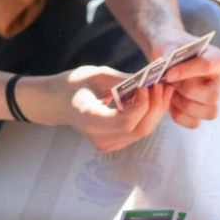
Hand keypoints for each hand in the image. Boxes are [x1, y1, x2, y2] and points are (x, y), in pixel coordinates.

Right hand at [26, 66, 172, 151]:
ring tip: (162, 88)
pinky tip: (153, 98)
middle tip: (162, 85)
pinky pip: (139, 130)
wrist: (57, 103)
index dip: (142, 105)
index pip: (126, 122)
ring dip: (156, 110)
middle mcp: (100, 138)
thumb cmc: (73, 85)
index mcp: (90, 120)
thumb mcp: (96, 75)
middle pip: (140, 129)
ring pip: (143, 131)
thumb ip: (123, 80)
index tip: (147, 86)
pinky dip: (149, 114)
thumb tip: (151, 80)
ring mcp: (108, 144)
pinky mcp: (115, 142)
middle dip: (156, 107)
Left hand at [157, 39, 219, 128]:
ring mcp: (212, 98)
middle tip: (171, 84)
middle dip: (188, 92)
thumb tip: (167, 62)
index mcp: (217, 59)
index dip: (187, 72)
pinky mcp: (200, 111)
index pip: (208, 66)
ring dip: (184, 105)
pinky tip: (170, 102)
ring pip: (209, 112)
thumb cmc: (173, 48)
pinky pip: (195, 122)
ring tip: (170, 93)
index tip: (169, 74)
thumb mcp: (170, 42)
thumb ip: (169, 50)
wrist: (168, 58)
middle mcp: (219, 81)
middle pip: (212, 96)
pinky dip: (179, 116)